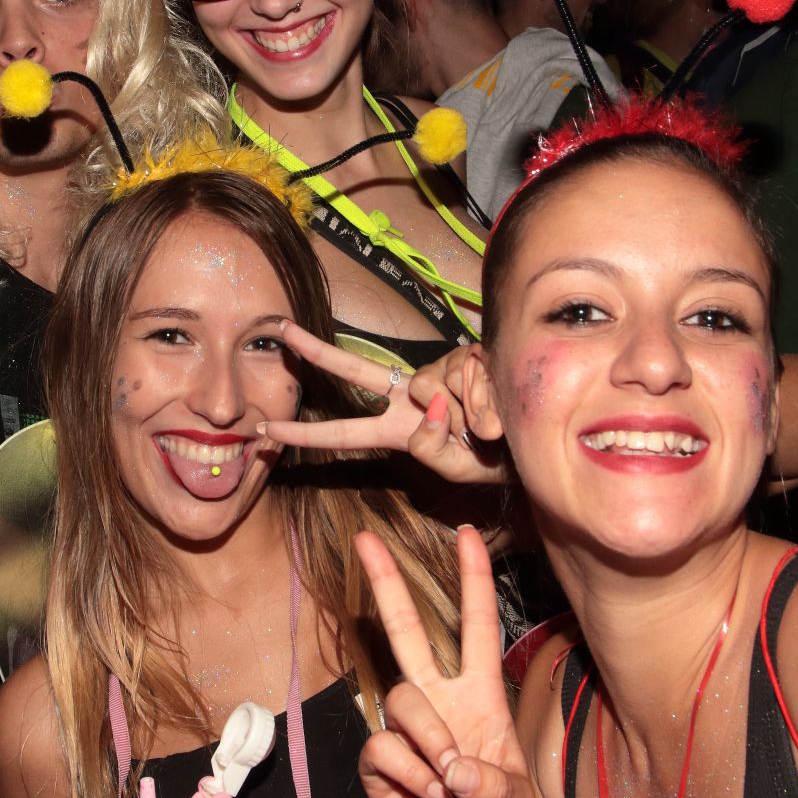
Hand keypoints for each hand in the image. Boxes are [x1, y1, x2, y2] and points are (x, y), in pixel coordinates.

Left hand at [258, 322, 504, 484]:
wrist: (530, 443)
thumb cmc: (489, 462)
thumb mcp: (454, 468)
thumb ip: (431, 446)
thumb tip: (428, 405)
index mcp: (397, 428)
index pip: (344, 431)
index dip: (305, 434)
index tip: (267, 430)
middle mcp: (411, 393)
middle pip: (357, 367)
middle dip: (316, 350)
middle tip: (280, 329)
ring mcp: (438, 371)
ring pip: (435, 383)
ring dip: (467, 410)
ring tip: (487, 428)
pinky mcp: (468, 354)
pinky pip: (469, 374)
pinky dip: (486, 396)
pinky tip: (498, 404)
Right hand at [356, 525, 534, 797]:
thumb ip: (495, 783)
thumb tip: (453, 767)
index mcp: (480, 695)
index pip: (477, 627)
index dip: (472, 580)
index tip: (467, 534)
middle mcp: (439, 699)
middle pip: (408, 631)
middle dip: (387, 584)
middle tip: (365, 540)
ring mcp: (406, 728)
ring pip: (403, 700)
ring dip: (430, 741)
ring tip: (450, 786)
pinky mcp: (379, 761)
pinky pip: (385, 748)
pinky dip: (412, 774)